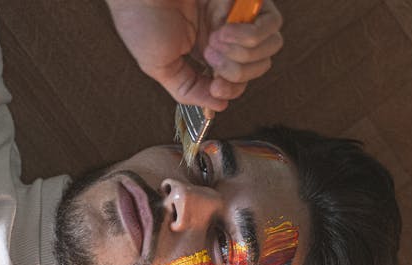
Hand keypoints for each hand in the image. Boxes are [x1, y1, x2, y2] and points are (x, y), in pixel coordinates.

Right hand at [106, 0, 282, 110]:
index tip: (215, 88)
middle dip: (236, 71)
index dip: (232, 89)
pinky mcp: (246, 0)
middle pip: (260, 66)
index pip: (240, 80)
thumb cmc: (141, 19)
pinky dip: (249, 34)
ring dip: (243, 53)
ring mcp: (239, 16)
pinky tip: (223, 27)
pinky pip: (270, 25)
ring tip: (216, 40)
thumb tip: (217, 107)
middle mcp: (227, 34)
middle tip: (210, 57)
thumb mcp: (160, 67)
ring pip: (271, 47)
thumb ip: (188, 90)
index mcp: (207, 52)